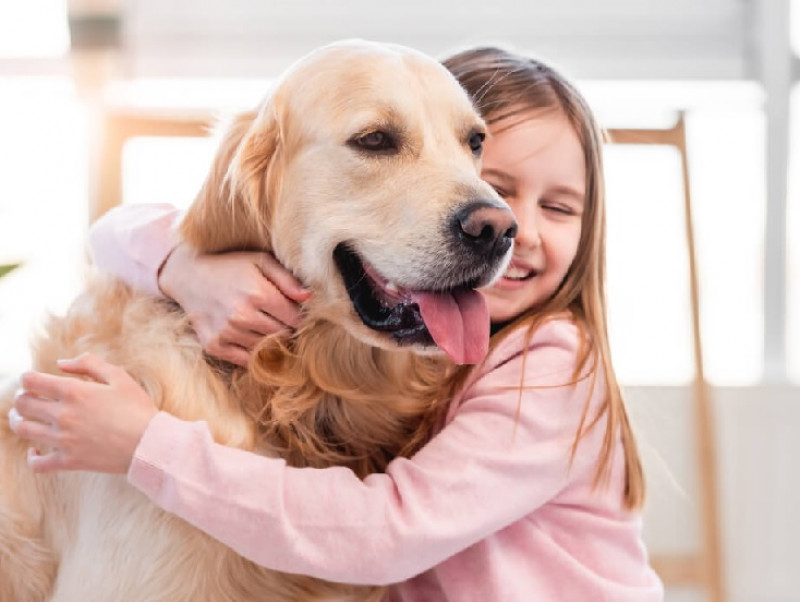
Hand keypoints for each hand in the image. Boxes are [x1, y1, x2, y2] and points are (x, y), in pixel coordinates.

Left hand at [9, 353, 157, 473]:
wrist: (150, 443)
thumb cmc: (138, 408)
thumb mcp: (119, 376)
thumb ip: (89, 364)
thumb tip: (61, 363)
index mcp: (74, 391)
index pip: (31, 381)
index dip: (28, 378)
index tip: (33, 381)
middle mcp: (63, 415)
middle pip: (23, 404)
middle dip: (22, 398)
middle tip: (28, 398)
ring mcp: (63, 440)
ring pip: (23, 429)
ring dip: (18, 421)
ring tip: (23, 419)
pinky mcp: (69, 461)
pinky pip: (37, 463)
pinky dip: (32, 456)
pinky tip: (35, 450)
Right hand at [158, 244, 310, 365]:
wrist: (187, 276)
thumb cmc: (230, 266)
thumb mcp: (259, 261)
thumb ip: (287, 279)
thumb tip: (309, 298)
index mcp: (257, 293)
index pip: (294, 318)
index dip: (299, 317)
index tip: (294, 312)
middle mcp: (242, 315)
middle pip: (283, 335)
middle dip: (286, 329)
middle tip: (280, 319)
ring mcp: (226, 332)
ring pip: (266, 348)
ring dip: (269, 340)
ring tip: (262, 324)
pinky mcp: (214, 346)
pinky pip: (246, 360)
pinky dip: (253, 352)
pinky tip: (250, 336)